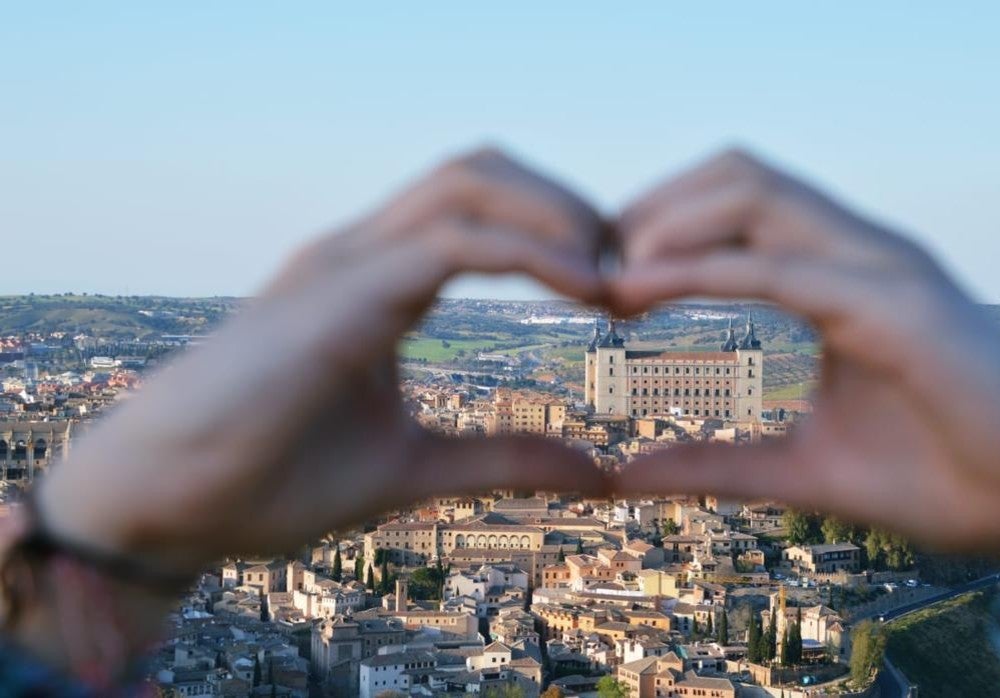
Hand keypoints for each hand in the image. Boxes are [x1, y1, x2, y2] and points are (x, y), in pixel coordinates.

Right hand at [36, 148, 610, 571]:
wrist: (169, 507)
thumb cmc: (268, 480)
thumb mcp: (415, 470)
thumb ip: (503, 461)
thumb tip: (597, 474)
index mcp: (381, 280)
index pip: (484, 207)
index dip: (562, 228)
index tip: (621, 287)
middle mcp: (364, 253)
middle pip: (485, 168)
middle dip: (569, 201)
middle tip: (631, 267)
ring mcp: (347, 262)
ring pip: (471, 179)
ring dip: (559, 210)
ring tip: (615, 273)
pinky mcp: (338, 292)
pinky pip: (452, 242)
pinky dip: (531, 253)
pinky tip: (585, 292)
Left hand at [609, 149, 999, 584]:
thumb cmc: (944, 475)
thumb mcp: (803, 469)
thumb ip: (717, 463)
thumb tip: (625, 474)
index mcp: (837, 276)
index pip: (732, 209)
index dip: (654, 232)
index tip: (594, 285)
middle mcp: (859, 253)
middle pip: (734, 171)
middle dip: (648, 207)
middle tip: (589, 272)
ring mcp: (883, 268)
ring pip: (755, 189)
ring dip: (667, 221)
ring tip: (608, 277)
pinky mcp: (902, 304)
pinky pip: (787, 263)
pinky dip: (706, 267)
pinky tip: (644, 290)